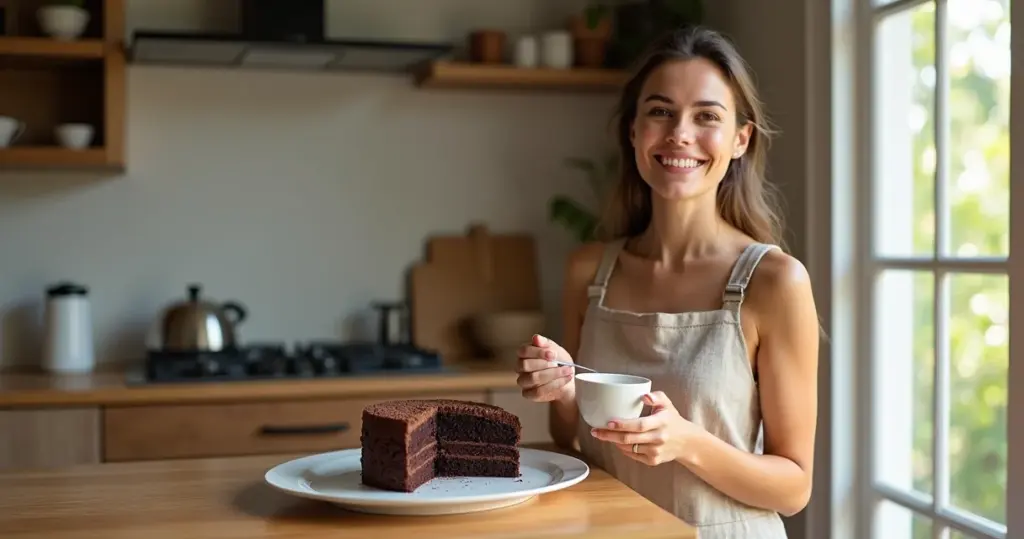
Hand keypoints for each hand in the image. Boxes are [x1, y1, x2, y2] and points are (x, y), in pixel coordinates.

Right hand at [515, 334, 575, 402]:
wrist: (568, 379)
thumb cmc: (559, 363)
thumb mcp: (556, 350)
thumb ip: (545, 344)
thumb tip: (536, 338)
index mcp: (524, 354)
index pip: (523, 351)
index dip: (538, 352)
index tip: (553, 354)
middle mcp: (520, 368)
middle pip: (525, 365)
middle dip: (545, 364)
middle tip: (559, 363)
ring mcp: (523, 382)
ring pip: (533, 378)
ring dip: (552, 374)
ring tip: (567, 371)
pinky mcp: (529, 394)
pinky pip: (537, 391)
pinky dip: (554, 385)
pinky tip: (564, 380)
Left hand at [589, 391, 703, 465]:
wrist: (686, 442)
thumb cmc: (672, 419)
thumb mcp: (667, 404)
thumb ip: (656, 396)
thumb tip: (644, 396)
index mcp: (662, 422)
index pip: (639, 425)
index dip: (622, 424)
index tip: (608, 422)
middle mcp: (659, 438)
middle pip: (629, 439)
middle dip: (609, 435)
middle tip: (595, 431)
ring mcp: (656, 452)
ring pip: (628, 448)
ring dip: (613, 442)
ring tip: (603, 434)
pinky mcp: (653, 461)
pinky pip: (632, 455)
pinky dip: (622, 449)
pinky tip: (618, 442)